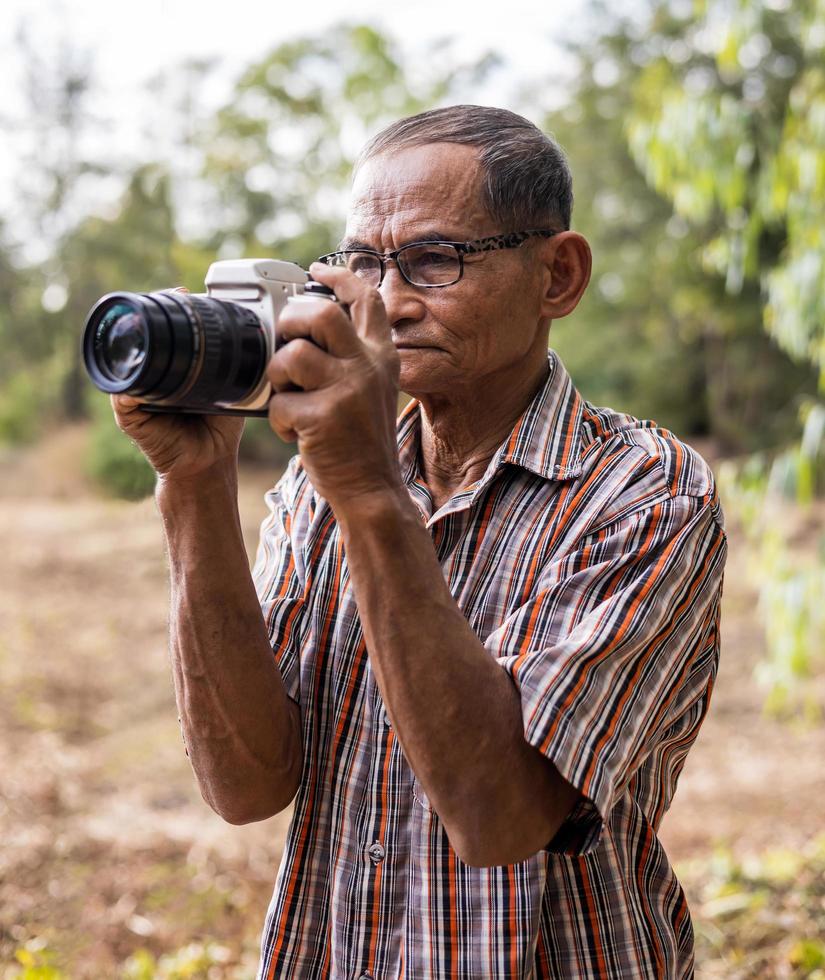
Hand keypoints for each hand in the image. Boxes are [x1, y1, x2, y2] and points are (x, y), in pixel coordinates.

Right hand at [110, 289, 244, 483]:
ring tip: (153, 321)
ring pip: (125, 361)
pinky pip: (121, 395)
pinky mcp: (128, 416)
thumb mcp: (230, 386)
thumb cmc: (219, 427)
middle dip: (150, 315)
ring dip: (135, 340)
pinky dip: (126, 383)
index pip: (159, 331)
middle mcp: (145, 378)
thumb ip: (234, 363)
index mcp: (167, 369)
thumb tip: (251, 332)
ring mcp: (133, 396)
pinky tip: (136, 368)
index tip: (183, 291)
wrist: (209, 463)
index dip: (167, 308)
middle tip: (173, 297)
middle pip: (138, 339)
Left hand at [265, 263, 401, 509]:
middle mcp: (368, 367)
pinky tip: (291, 432)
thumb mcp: (372, 389)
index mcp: (382, 357)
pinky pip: (279, 403)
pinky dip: (277, 420)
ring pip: (292, 355)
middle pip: (319, 313)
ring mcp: (347, 391)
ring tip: (285, 395)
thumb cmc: (361, 440)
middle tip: (284, 340)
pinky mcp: (324, 418)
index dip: (339, 278)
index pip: (366, 299)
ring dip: (276, 375)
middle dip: (289, 321)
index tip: (315, 270)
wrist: (372, 489)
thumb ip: (353, 357)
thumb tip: (312, 321)